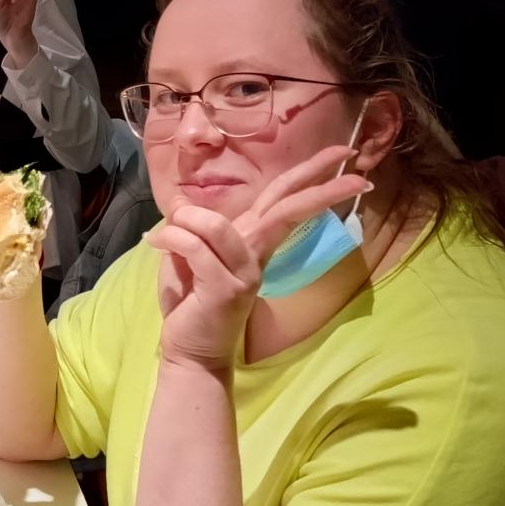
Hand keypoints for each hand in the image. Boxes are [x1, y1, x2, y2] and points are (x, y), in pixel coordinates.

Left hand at [144, 143, 369, 370]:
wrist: (189, 351)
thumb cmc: (190, 302)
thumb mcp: (187, 255)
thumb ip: (190, 227)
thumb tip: (182, 201)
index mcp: (253, 243)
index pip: (285, 201)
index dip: (313, 175)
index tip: (347, 154)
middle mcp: (256, 256)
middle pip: (286, 207)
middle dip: (318, 181)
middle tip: (349, 154)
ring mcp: (244, 273)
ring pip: (218, 226)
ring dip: (186, 219)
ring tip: (164, 230)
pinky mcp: (224, 289)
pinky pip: (194, 248)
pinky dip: (170, 238)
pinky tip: (155, 242)